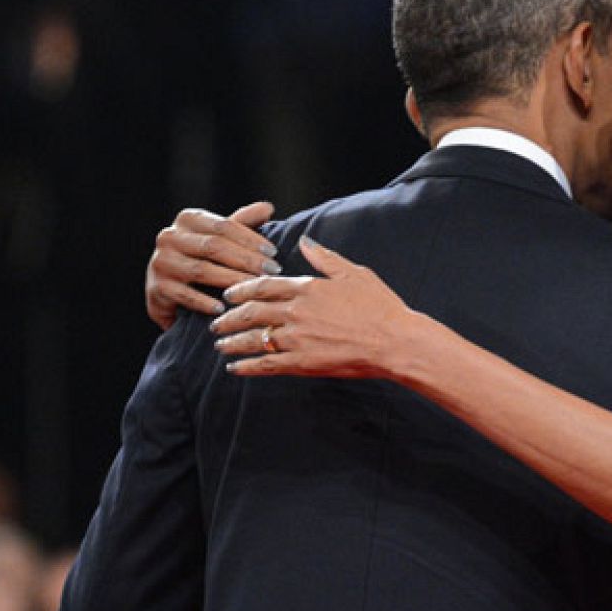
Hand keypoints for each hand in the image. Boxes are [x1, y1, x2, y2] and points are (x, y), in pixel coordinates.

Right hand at [146, 201, 278, 329]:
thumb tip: (268, 207)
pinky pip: (185, 295)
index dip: (250, 239)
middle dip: (246, 259)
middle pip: (214, 246)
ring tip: (254, 289)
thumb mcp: (220, 238)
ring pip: (202, 270)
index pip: (223, 225)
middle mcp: (170, 236)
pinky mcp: (157, 287)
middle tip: (271, 272)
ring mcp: (161, 262)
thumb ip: (242, 223)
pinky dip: (205, 302)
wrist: (168, 292)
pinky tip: (224, 308)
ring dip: (231, 280)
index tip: (273, 253)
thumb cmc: (201, 260)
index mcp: (187, 219)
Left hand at [210, 237, 421, 379]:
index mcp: (306, 288)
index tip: (229, 295)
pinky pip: (266, 364)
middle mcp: (295, 312)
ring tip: (220, 345)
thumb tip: (304, 241)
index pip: (262, 286)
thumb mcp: (354, 273)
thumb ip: (324, 258)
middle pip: (250, 312)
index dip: (241, 290)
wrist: (395, 341)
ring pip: (253, 339)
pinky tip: (235, 369)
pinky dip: (247, 367)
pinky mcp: (302, 363)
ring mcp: (296, 339)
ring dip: (232, 342)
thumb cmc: (380, 306)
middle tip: (216, 322)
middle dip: (229, 317)